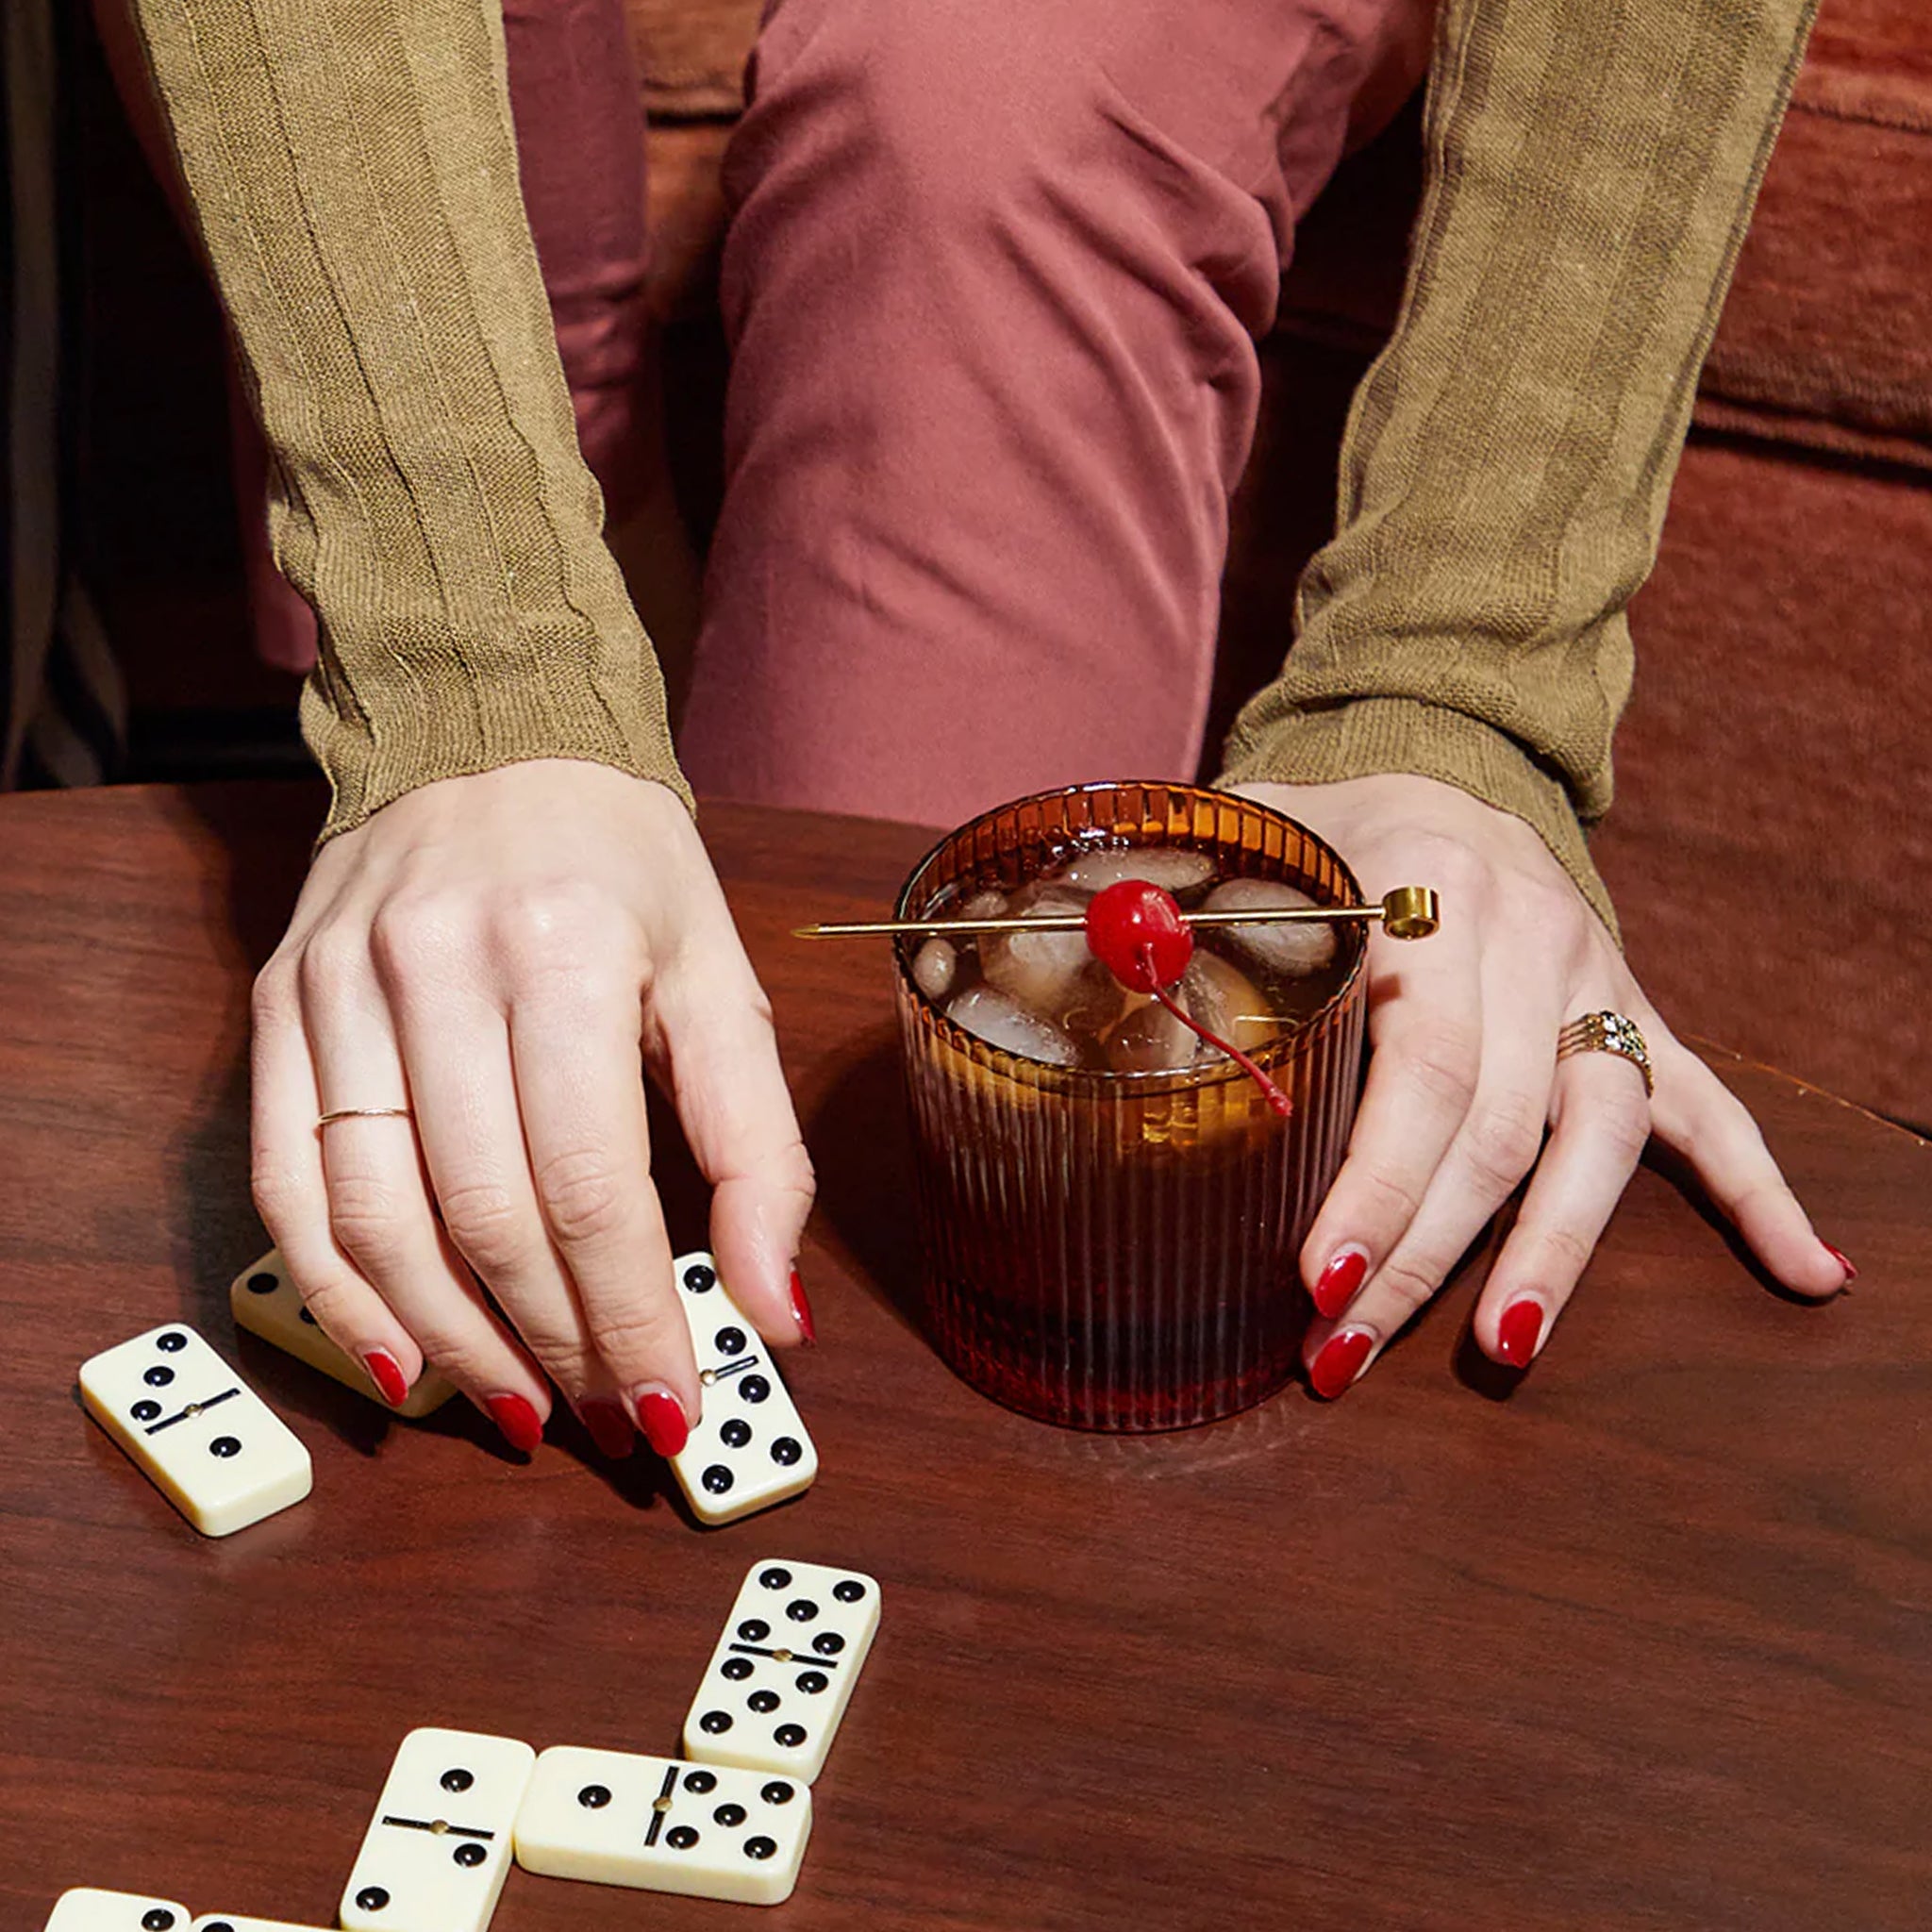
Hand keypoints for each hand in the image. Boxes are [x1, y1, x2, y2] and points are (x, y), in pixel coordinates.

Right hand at [249, 760, 815, 1454]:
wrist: (484, 725)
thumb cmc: (622, 864)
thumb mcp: (721, 979)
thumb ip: (758, 1146)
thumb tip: (778, 1311)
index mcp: (568, 953)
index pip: (591, 1191)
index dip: (629, 1321)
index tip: (669, 1407)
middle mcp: (439, 968)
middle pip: (487, 1219)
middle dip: (554, 1348)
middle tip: (604, 1417)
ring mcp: (340, 987)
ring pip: (377, 1221)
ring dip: (450, 1343)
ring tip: (516, 1409)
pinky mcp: (280, 1005)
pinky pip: (287, 1183)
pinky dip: (337, 1292)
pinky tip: (399, 1357)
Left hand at [1235, 775, 1849, 1396]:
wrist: (1443, 759)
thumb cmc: (1323, 823)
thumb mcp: (1250, 835)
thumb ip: (1178, 893)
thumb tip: (1096, 959)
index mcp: (1429, 889)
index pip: (1418, 1065)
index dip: (1373, 1184)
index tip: (1316, 1282)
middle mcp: (1531, 937)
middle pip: (1499, 1126)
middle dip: (1423, 1253)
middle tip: (1343, 1352)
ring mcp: (1594, 982)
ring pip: (1599, 1133)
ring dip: (1555, 1252)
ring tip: (1508, 1350)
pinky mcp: (1633, 1015)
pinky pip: (1707, 1107)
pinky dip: (1758, 1190)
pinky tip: (1806, 1273)